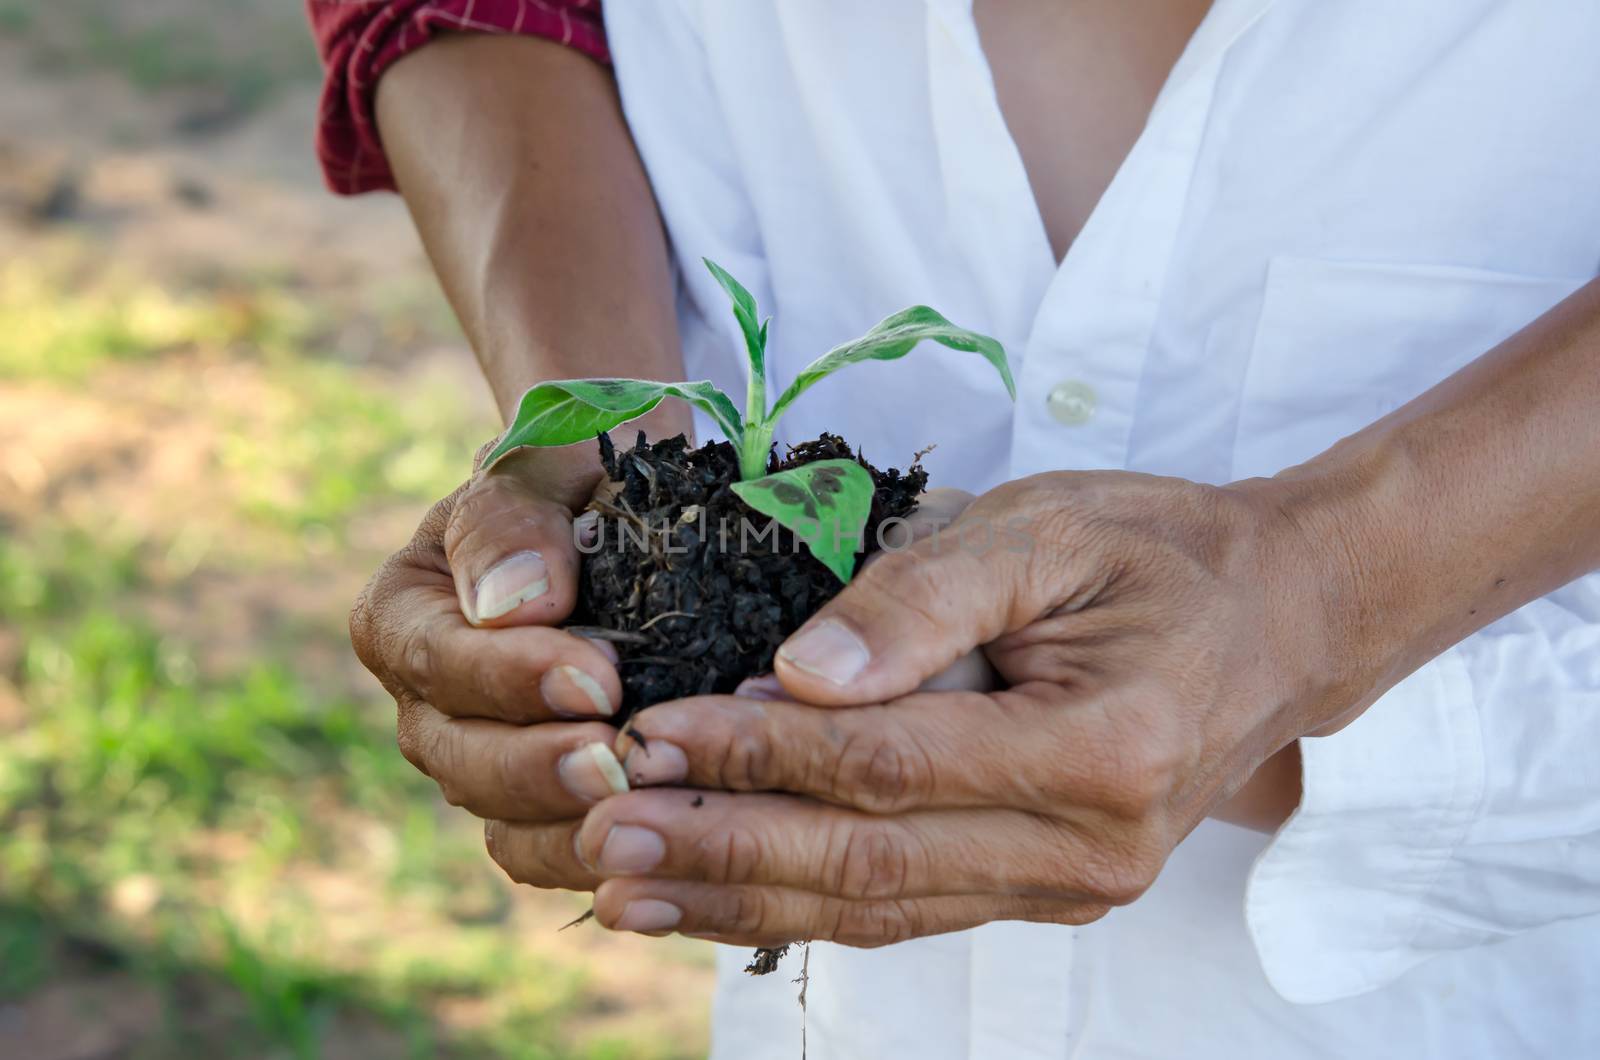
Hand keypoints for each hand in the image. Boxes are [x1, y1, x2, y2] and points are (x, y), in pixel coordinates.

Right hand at [349, 437, 652, 895]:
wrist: (630, 503)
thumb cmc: (581, 470)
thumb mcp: (548, 460)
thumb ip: (515, 520)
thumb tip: (512, 605)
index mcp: (405, 610)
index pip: (437, 660)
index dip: (511, 678)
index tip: (597, 678)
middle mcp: (427, 698)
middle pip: (460, 756)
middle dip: (541, 766)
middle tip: (623, 762)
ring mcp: (479, 757)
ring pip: (501, 818)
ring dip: (572, 821)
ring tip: (645, 805)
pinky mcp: (538, 802)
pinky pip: (547, 851)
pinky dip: (595, 855)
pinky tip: (657, 841)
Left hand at [540, 471, 1332, 943]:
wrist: (1281, 618)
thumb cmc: (1161, 552)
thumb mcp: (1049, 530)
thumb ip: (925, 598)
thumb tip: (798, 673)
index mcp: (1100, 749)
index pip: (887, 767)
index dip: (758, 757)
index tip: (649, 733)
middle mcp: (1090, 847)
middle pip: (872, 866)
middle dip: (725, 848)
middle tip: (603, 834)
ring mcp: (1072, 886)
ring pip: (881, 911)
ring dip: (745, 898)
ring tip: (629, 889)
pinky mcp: (1046, 890)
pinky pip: (911, 911)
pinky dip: (807, 905)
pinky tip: (722, 894)